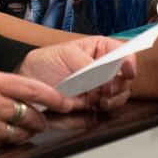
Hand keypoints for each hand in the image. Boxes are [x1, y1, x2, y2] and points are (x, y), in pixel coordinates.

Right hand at [0, 70, 73, 148]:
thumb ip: (3, 85)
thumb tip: (28, 96)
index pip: (32, 89)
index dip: (53, 97)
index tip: (65, 102)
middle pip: (31, 115)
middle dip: (40, 119)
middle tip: (41, 119)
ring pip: (22, 132)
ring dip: (28, 132)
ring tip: (25, 129)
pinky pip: (6, 143)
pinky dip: (11, 141)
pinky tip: (8, 136)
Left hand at [16, 37, 135, 111]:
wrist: (29, 88)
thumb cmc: (44, 64)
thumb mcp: (66, 56)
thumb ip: (89, 64)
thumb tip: (107, 75)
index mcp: (99, 49)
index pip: (123, 52)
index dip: (129, 61)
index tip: (127, 71)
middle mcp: (103, 67)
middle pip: (126, 76)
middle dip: (120, 84)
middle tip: (107, 89)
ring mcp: (100, 86)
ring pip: (121, 93)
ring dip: (115, 98)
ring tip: (102, 100)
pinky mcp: (94, 103)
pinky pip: (110, 107)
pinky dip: (108, 108)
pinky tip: (98, 106)